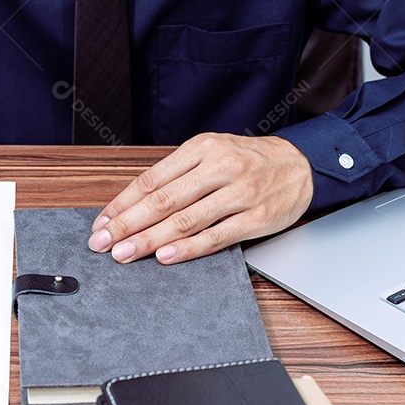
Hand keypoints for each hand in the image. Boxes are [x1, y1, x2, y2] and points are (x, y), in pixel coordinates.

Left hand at [88, 133, 312, 263]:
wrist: (301, 165)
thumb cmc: (249, 161)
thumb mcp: (213, 153)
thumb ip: (179, 173)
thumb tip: (134, 203)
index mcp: (203, 148)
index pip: (153, 179)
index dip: (123, 203)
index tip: (102, 223)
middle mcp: (220, 167)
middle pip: (163, 200)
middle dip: (127, 225)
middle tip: (102, 244)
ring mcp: (240, 193)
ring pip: (186, 220)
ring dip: (150, 240)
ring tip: (125, 254)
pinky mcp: (257, 218)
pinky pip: (216, 236)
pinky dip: (188, 248)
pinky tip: (166, 256)